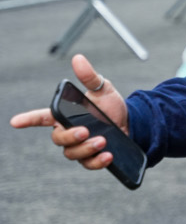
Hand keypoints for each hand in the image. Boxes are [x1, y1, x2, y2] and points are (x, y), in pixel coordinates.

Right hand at [10, 55, 131, 171]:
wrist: (132, 123)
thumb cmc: (111, 106)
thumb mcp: (103, 89)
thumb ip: (89, 77)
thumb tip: (78, 59)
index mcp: (65, 115)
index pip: (41, 117)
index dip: (28, 119)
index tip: (15, 122)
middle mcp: (68, 131)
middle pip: (58, 138)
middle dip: (69, 136)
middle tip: (85, 131)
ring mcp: (79, 146)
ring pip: (71, 153)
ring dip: (86, 149)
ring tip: (103, 141)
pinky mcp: (92, 158)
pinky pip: (88, 164)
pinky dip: (98, 162)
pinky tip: (108, 155)